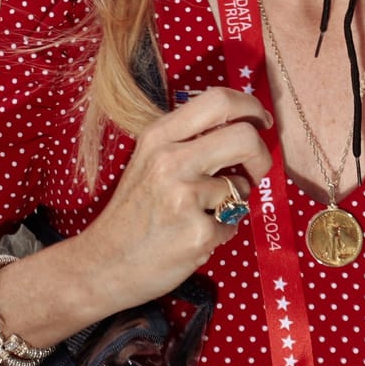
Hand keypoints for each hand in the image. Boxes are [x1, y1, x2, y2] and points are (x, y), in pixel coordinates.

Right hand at [73, 87, 272, 309]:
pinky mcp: (197, 233)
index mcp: (159, 137)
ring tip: (202, 214)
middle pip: (245, 137)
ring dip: (233, 203)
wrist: (103, 263)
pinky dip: (221, 232)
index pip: (218, 101)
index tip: (261, 121)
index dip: (250, 107)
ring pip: (242, 188)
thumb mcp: (149, 160)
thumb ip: (188, 140)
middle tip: (256, 170)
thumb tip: (245, 125)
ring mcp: (184, 198)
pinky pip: (233, 225)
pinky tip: (192, 237)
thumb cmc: (134, 211)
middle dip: (261, 155)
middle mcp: (170, 161)